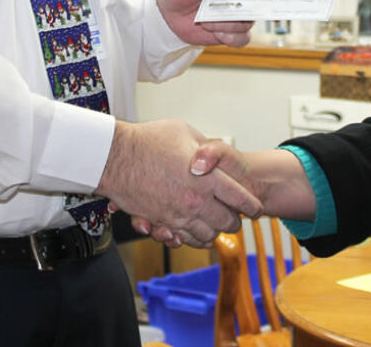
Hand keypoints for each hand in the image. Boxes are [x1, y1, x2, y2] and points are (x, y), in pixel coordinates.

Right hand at [96, 119, 261, 247]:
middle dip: (236, 222)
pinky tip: (196, 233)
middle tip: (238, 218)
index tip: (256, 208)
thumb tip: (212, 155)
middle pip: (228, 222)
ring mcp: (179, 214)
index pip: (241, 198)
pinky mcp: (162, 221)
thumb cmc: (146, 140)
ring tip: (218, 226)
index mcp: (208, 177)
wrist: (114, 157)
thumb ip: (204, 146)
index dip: (252, 206)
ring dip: (216, 232)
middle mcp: (196, 200)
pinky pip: (185, 239)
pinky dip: (194, 239)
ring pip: (208, 235)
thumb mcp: (184, 132)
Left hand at [156, 0, 252, 46]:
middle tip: (216, 11)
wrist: (167, 9)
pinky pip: (243, 38)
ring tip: (207, 22)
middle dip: (235, 9)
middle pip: (250, 1)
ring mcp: (235, 12)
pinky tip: (217, 34)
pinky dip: (232, 38)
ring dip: (227, 25)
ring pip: (247, 22)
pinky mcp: (231, 30)